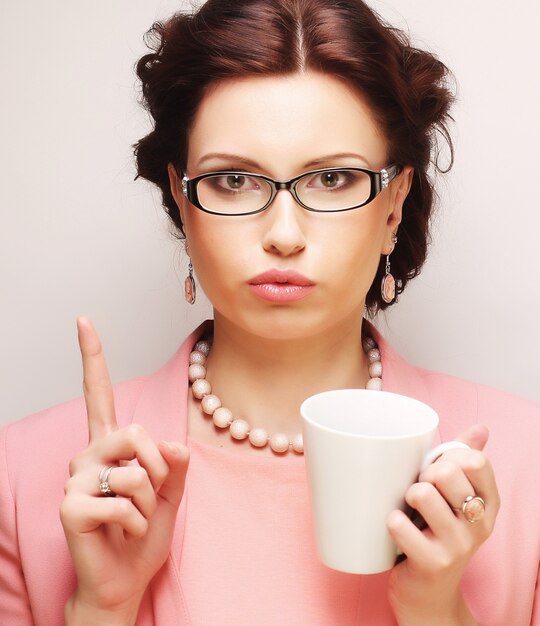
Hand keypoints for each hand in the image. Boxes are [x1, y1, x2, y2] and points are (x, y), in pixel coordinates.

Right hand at [60, 317, 188, 624]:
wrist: (124, 580)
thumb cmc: (142, 535)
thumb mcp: (170, 494)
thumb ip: (175, 465)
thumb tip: (174, 445)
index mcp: (111, 446)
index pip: (100, 393)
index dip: (93, 357)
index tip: (84, 321)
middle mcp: (88, 454)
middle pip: (136, 431)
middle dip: (159, 467)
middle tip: (151, 496)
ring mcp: (76, 479)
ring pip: (135, 471)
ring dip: (149, 503)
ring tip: (133, 520)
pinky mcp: (70, 505)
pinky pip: (124, 502)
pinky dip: (138, 524)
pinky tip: (122, 534)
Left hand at [386, 425, 499, 625]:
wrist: (429, 595)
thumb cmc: (437, 534)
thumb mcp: (457, 498)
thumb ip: (466, 460)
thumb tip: (481, 428)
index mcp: (488, 503)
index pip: (474, 460)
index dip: (448, 456)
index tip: (437, 469)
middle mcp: (479, 525)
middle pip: (446, 472)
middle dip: (423, 473)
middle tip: (417, 492)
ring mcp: (457, 546)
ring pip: (422, 493)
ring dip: (407, 496)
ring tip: (409, 510)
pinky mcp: (432, 563)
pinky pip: (401, 525)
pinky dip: (392, 521)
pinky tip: (397, 527)